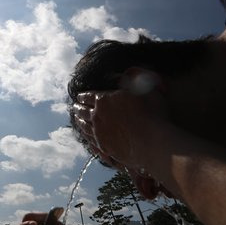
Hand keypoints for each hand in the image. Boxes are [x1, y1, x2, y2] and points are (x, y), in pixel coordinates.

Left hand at [72, 69, 172, 196]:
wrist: (151, 143)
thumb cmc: (151, 113)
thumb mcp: (143, 88)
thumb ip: (129, 80)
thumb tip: (118, 76)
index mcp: (104, 100)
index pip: (89, 96)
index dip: (83, 95)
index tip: (79, 96)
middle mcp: (97, 116)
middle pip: (83, 111)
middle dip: (78, 108)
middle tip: (74, 107)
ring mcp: (99, 133)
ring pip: (84, 126)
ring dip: (79, 122)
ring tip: (77, 120)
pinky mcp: (104, 148)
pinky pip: (90, 141)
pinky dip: (86, 137)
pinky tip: (86, 138)